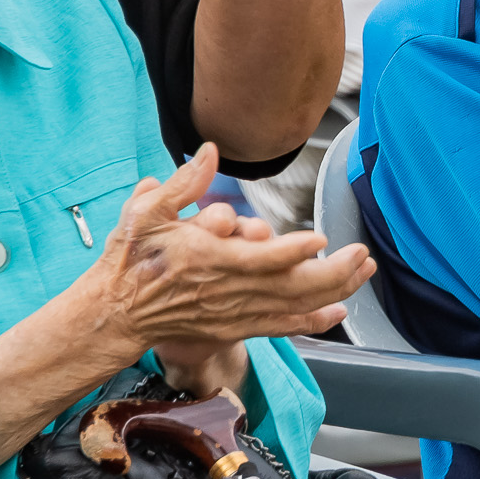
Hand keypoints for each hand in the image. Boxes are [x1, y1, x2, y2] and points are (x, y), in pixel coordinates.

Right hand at [89, 146, 375, 348]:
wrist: (116, 312)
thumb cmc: (131, 259)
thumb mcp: (146, 212)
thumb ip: (183, 184)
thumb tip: (209, 151)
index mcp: (207, 259)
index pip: (258, 259)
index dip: (291, 251)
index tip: (320, 238)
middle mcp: (227, 290)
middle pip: (289, 287)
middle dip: (332, 272)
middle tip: (362, 254)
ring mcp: (234, 312)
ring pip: (292, 307)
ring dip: (333, 291)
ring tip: (363, 272)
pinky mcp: (235, 326)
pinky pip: (281, 326)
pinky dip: (312, 321)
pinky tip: (338, 311)